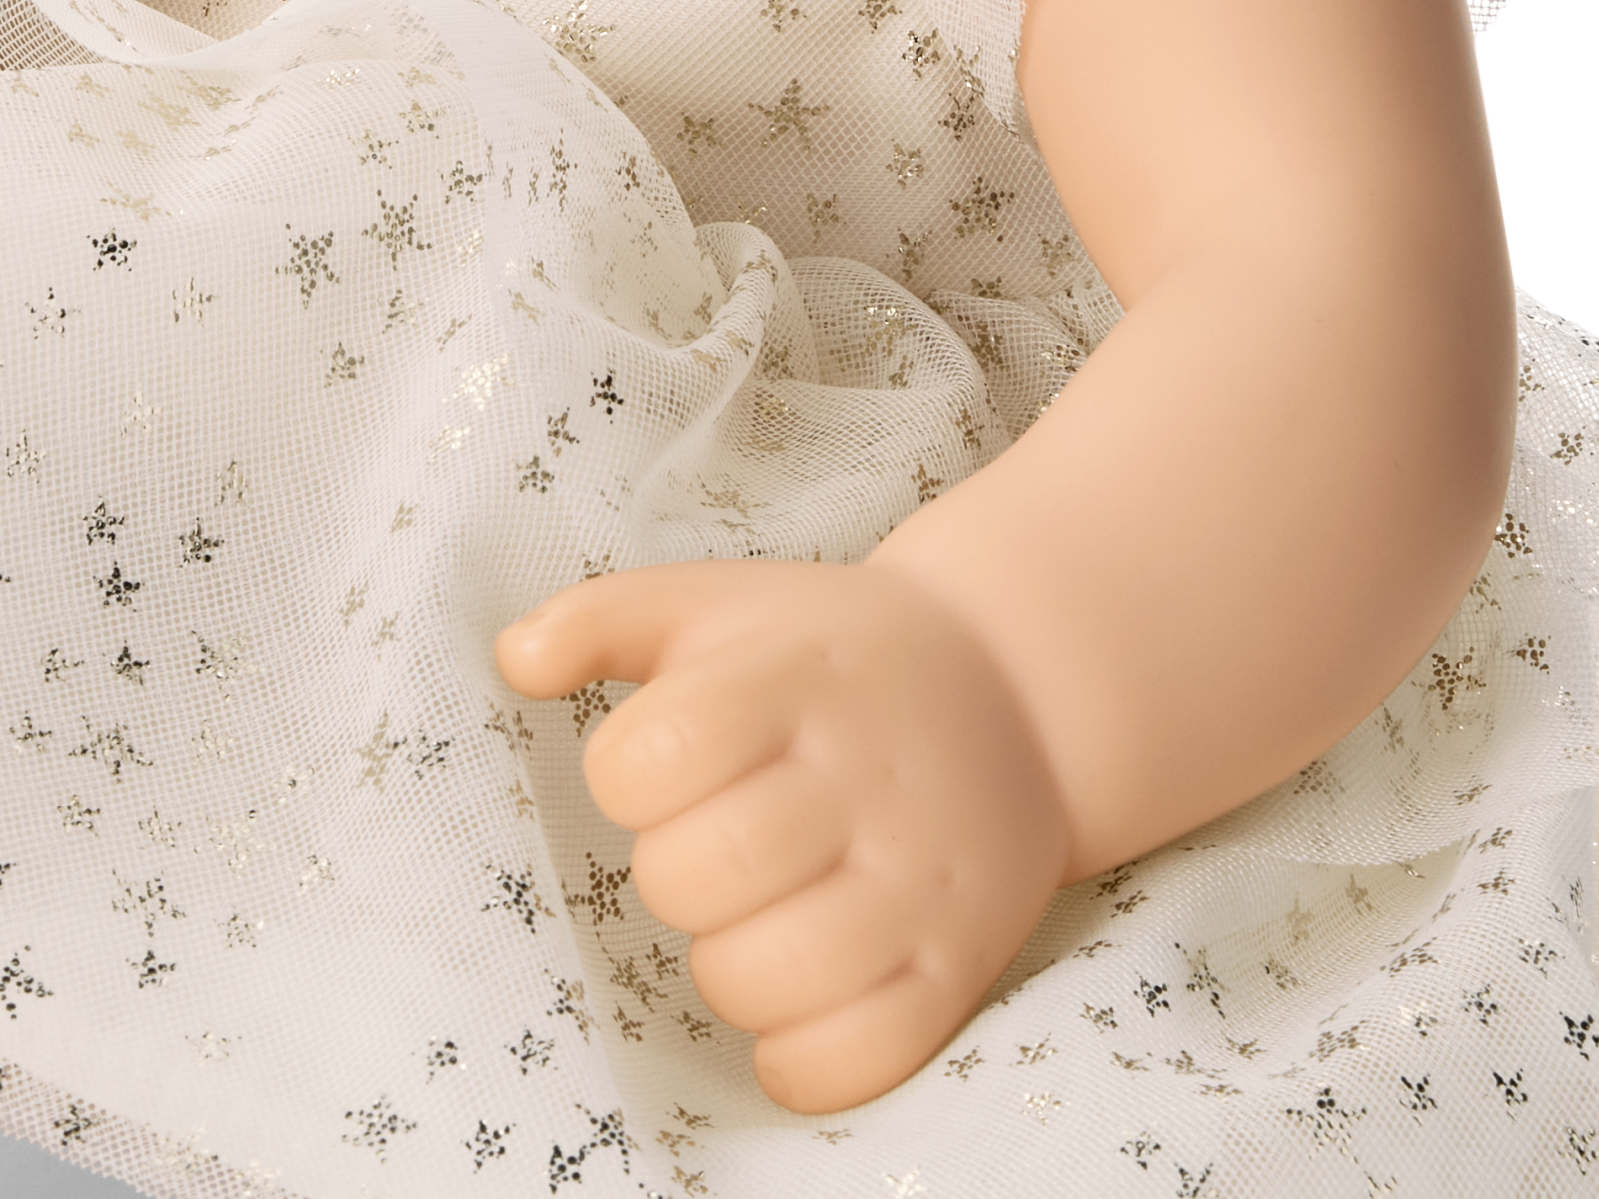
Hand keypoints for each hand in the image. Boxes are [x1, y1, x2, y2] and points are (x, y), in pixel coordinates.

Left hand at [495, 559, 1069, 1112]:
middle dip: (676, 867)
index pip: (650, 755)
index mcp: (796, 677)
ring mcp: (921, 876)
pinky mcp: (961, 961)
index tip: (670, 757)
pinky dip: (799, 1051)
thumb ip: (603, 616)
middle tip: (721, 836)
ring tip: (761, 909)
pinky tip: (801, 986)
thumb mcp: (724, 604)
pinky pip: (847, 1062)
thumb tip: (513, 657)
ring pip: (760, 979)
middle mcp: (866, 775)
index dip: (628, 770)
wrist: (1016, 689)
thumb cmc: (834, 656)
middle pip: (694, 875)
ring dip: (730, 959)